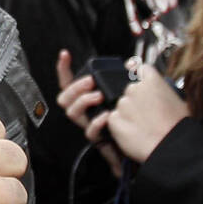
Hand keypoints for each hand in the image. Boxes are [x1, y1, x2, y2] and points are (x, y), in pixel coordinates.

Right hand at [55, 49, 120, 177]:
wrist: (139, 148)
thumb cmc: (131, 121)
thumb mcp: (126, 96)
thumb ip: (127, 79)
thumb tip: (132, 63)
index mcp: (88, 100)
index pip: (69, 83)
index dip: (64, 69)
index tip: (65, 55)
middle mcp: (85, 112)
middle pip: (64, 98)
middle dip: (75, 87)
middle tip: (90, 81)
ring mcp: (89, 125)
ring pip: (72, 113)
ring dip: (83, 101)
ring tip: (98, 96)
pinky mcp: (98, 138)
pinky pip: (91, 131)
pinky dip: (97, 122)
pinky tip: (107, 116)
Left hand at [107, 61, 187, 163]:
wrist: (171, 146)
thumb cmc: (179, 126)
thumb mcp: (179, 99)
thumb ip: (163, 89)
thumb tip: (159, 89)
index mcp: (152, 80)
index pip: (139, 68)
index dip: (136, 73)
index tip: (133, 72)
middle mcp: (135, 89)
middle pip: (129, 90)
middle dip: (134, 100)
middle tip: (146, 115)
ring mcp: (123, 104)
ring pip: (121, 105)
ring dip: (127, 114)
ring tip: (143, 126)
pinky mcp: (114, 119)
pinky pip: (113, 119)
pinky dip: (120, 125)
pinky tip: (135, 132)